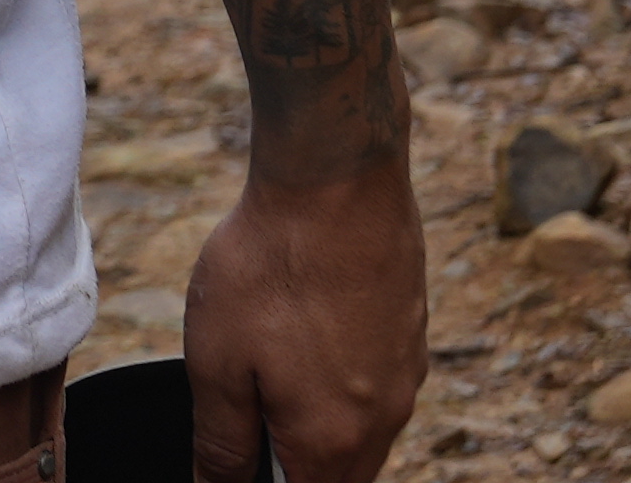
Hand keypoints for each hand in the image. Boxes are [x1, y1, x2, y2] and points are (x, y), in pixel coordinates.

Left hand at [181, 158, 425, 482]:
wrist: (337, 178)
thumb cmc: (271, 266)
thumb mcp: (218, 362)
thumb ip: (220, 442)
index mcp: (334, 442)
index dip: (262, 482)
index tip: (239, 450)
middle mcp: (385, 420)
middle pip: (338, 475)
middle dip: (291, 459)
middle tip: (246, 409)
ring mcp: (407, 374)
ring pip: (361, 430)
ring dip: (317, 420)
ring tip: (270, 362)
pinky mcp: (412, 332)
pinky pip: (376, 382)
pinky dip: (340, 378)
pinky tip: (306, 329)